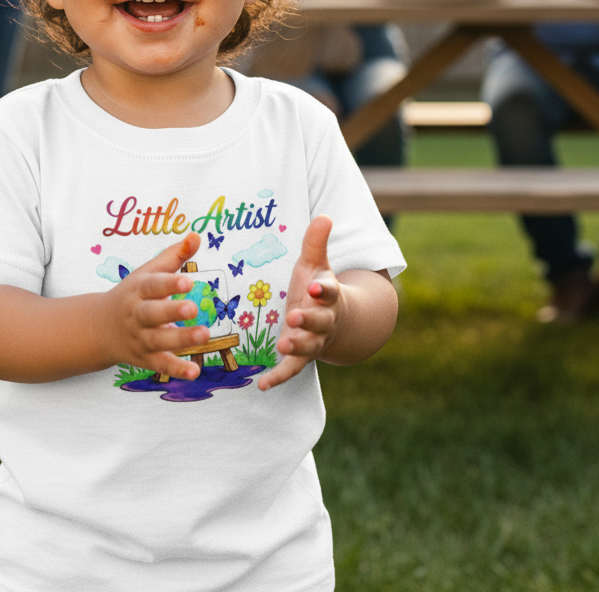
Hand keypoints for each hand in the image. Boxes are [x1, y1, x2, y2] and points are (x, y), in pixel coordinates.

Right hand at [95, 232, 208, 380]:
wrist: (100, 327)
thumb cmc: (134, 294)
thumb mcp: (148, 272)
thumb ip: (174, 255)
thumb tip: (197, 235)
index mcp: (138, 290)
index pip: (153, 285)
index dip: (169, 283)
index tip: (188, 281)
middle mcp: (137, 315)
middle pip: (152, 313)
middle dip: (171, 311)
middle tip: (193, 308)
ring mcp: (139, 338)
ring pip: (159, 341)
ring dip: (181, 339)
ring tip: (204, 335)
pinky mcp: (144, 358)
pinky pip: (161, 365)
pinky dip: (176, 370)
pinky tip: (195, 371)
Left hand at [257, 215, 340, 391]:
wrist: (336, 321)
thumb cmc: (318, 288)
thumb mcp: (315, 264)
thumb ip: (316, 242)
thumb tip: (324, 215)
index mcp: (327, 295)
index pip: (329, 291)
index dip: (323, 290)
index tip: (316, 286)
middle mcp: (324, 320)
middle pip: (319, 321)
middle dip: (309, 320)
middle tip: (295, 317)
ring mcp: (313, 341)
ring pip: (308, 346)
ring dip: (296, 346)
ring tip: (283, 345)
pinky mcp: (300, 357)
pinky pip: (291, 370)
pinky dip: (278, 377)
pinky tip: (262, 384)